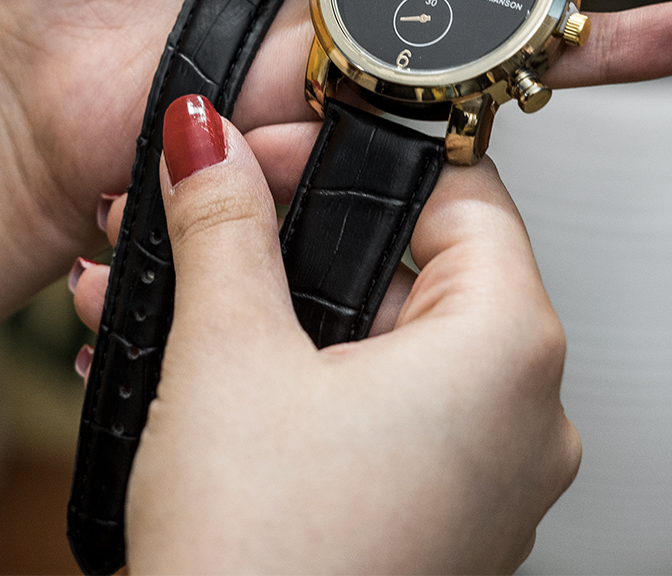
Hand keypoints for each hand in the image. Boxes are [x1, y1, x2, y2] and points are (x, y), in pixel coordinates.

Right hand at [72, 96, 578, 573]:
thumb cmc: (261, 568)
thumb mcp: (229, 356)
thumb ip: (225, 224)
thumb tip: (208, 138)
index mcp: (508, 349)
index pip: (458, 191)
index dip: (354, 154)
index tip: (268, 148)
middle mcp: (517, 412)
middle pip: (398, 263)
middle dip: (275, 234)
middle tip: (199, 211)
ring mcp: (475, 472)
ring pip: (361, 339)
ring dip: (255, 304)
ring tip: (154, 283)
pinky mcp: (426, 514)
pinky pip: (357, 409)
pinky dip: (279, 375)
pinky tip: (177, 360)